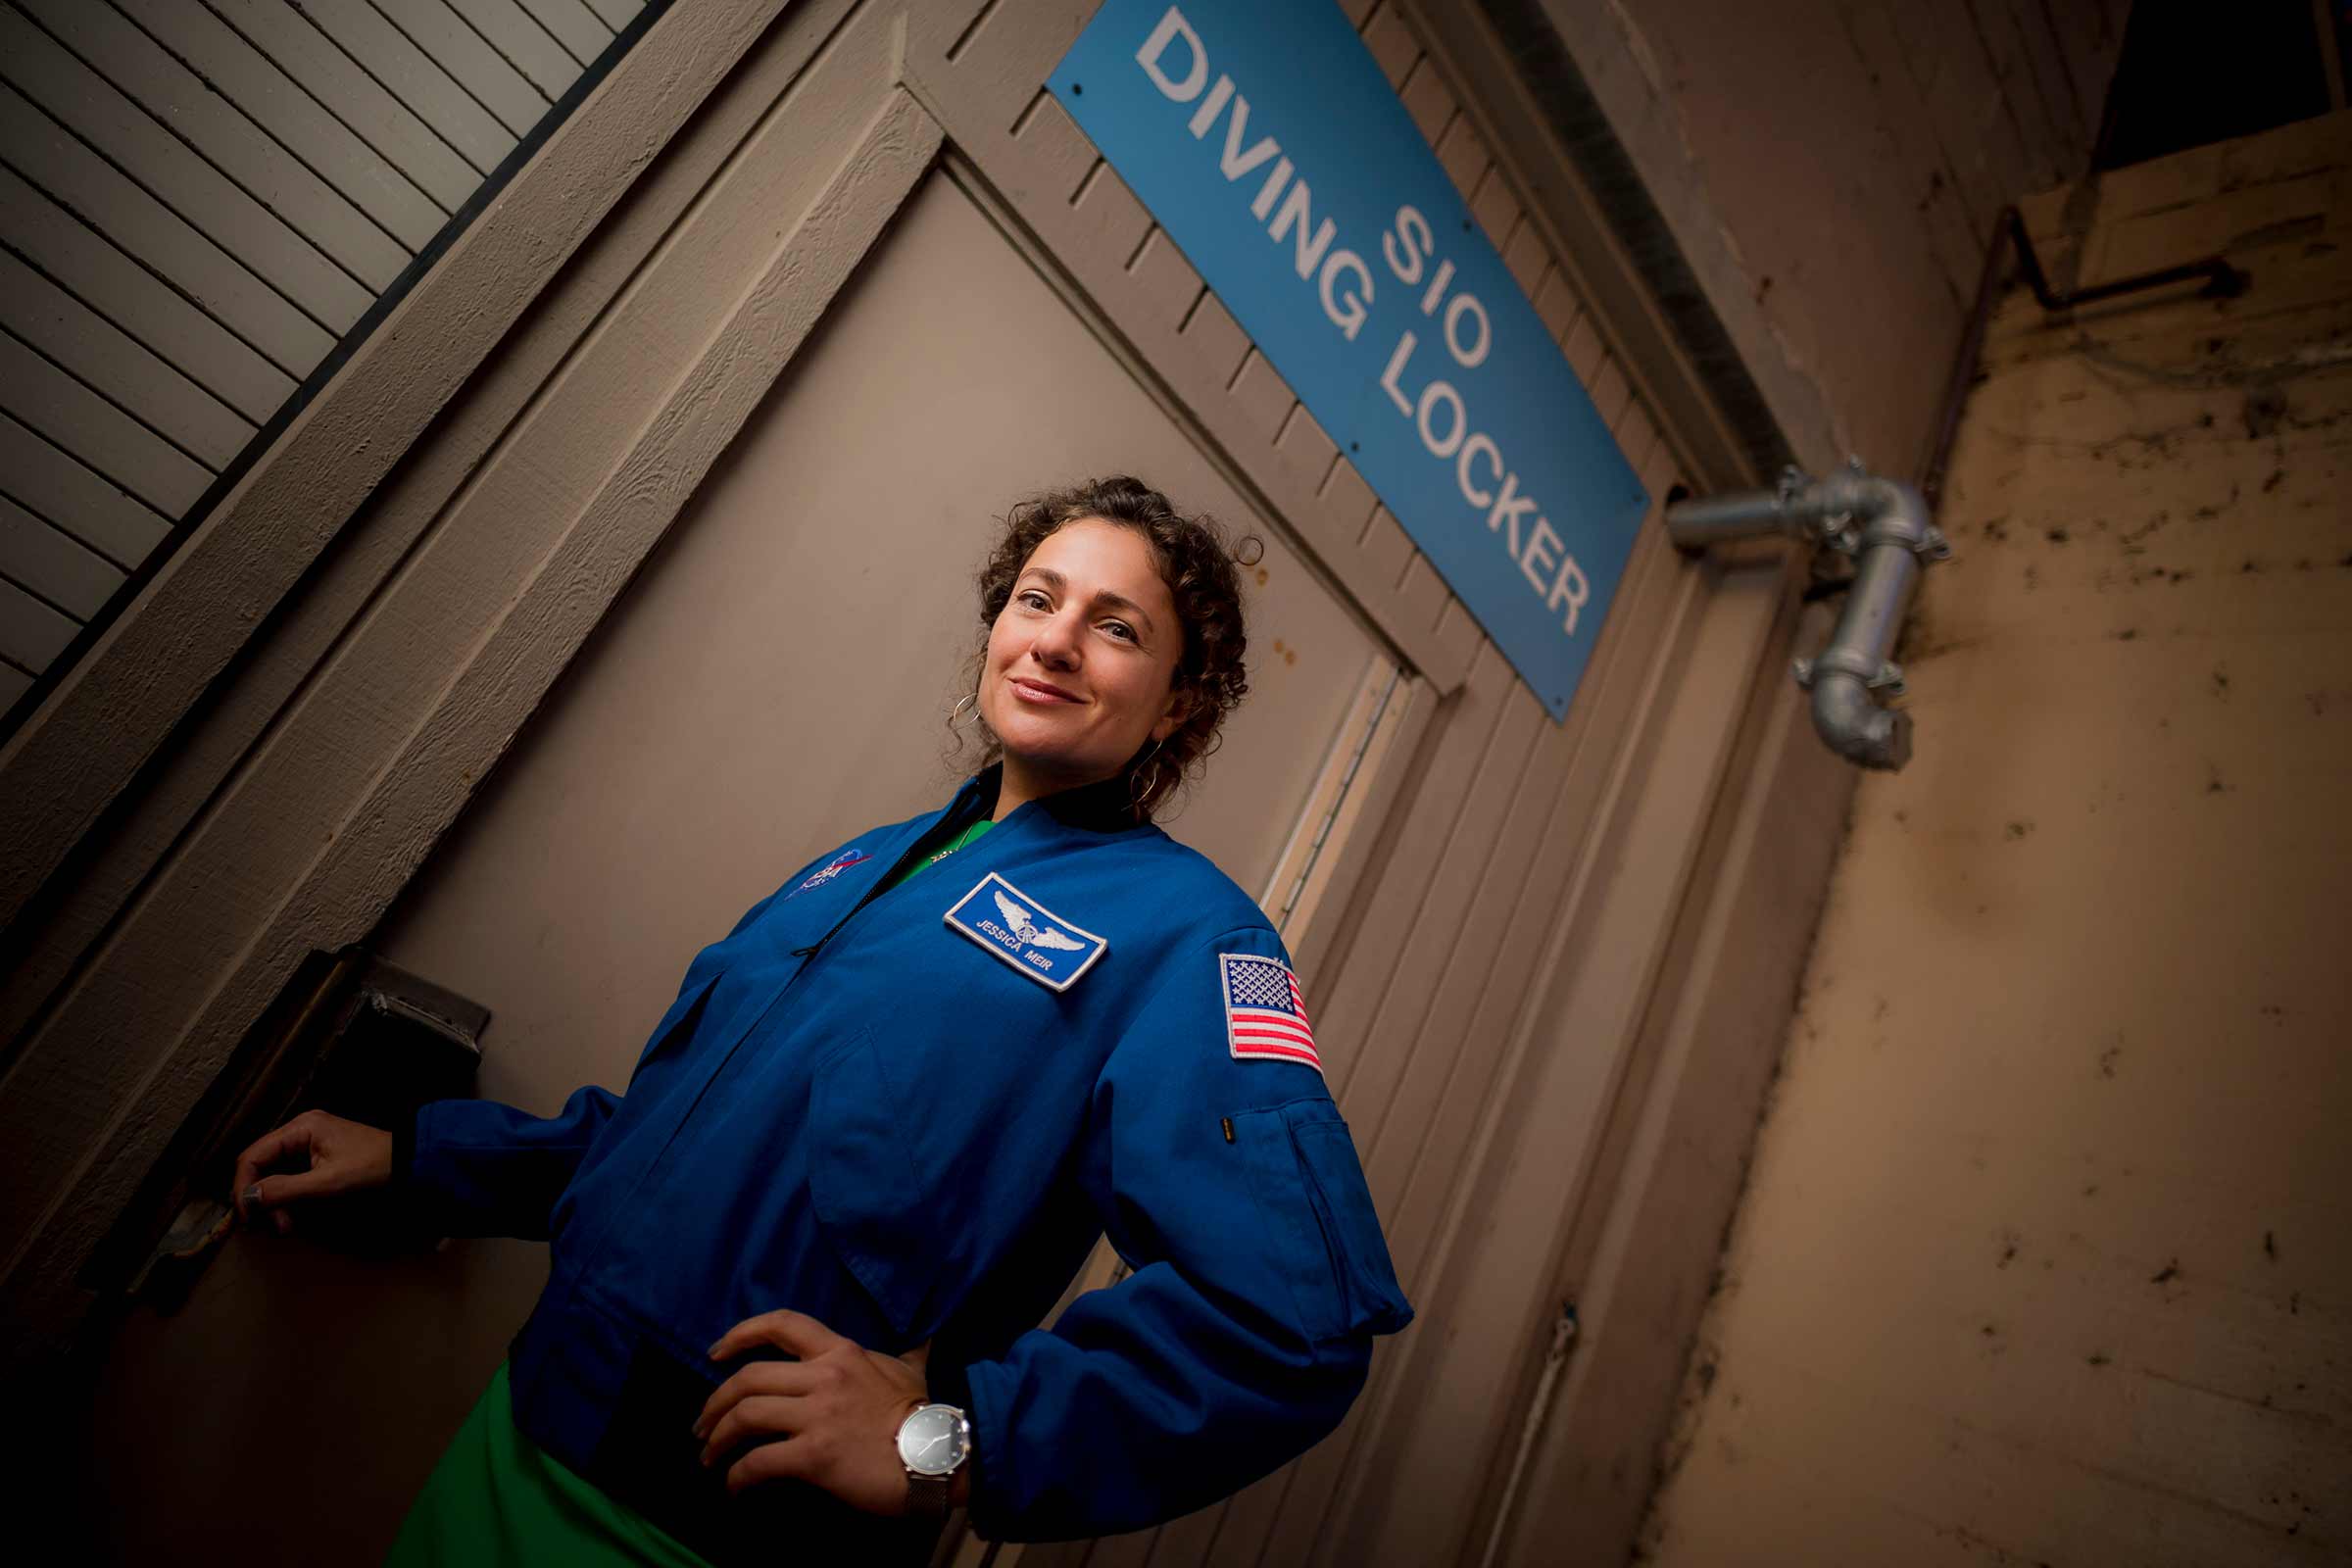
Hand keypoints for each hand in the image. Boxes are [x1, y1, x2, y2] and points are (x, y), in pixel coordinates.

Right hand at [231, 1109, 392, 1234]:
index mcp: (301, 1127)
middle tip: (273, 1226)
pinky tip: (292, 1216)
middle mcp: (299, 1130)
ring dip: (274, 1202)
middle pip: (260, 1165)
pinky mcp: (315, 1156)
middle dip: (261, 1198)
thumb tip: (248, 1199)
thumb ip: (286, 1189)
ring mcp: (307, 1142)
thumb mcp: (328, 1182)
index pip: (253, 1156)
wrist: (409, 1163)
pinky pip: (288, 1177)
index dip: (243, 1187)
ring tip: (286, 1226)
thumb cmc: (373, 1167)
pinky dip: (287, 1198)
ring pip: (273, 1174)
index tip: (246, 1217)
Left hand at [695, 1309, 952, 1513]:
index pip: (782, 1324)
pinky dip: (737, 1476)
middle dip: (715, 1401)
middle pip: (748, 1378)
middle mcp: (823, 1376)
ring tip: (708, 1455)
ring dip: (717, 1437)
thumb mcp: (910, 1370)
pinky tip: (733, 1486)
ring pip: (746, 1416)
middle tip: (703, 1424)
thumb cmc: (922, 1414)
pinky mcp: (813, 1456)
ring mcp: (817, 1416)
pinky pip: (758, 1462)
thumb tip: (926, 1336)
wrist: (938, 1456)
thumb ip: (908, 1351)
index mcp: (840, 1352)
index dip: (740, 1334)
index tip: (716, 1352)